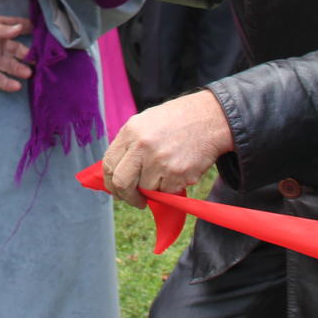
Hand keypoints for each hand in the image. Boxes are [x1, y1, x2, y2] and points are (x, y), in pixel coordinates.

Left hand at [0, 16, 32, 92]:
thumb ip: (0, 30)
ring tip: (29, 72)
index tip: (38, 30)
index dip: (25, 28)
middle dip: (26, 53)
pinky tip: (17, 86)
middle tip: (38, 57)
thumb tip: (20, 28)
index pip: (13, 28)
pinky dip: (7, 83)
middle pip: (15, 49)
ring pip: (9, 65)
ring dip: (19, 69)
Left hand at [101, 90, 233, 207]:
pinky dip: (171, 187)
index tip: (117, 190)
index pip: (109, 164)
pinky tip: (179, 169)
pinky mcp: (177, 174)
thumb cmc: (176, 121)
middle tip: (136, 200)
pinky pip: (167, 192)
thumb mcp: (145, 123)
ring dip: (155, 187)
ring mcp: (159, 161)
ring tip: (167, 170)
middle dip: (127, 196)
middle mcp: (142, 146)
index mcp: (130, 131)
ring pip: (147, 189)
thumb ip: (129, 146)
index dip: (111, 182)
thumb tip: (116, 175)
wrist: (209, 118)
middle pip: (122, 183)